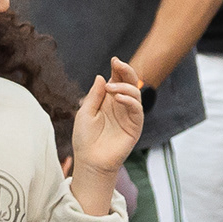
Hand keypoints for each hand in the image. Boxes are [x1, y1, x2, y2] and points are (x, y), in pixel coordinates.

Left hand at [69, 58, 143, 183]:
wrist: (90, 161)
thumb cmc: (85, 138)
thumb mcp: (85, 112)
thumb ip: (94, 95)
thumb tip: (101, 77)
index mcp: (108, 101)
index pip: (117, 80)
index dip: (117, 70)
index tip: (114, 60)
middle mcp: (120, 106)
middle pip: (129, 84)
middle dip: (126, 71)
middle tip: (118, 64)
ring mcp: (129, 116)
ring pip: (135, 94)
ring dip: (124, 87)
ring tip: (110, 88)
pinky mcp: (135, 127)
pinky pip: (137, 110)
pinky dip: (130, 100)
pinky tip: (119, 98)